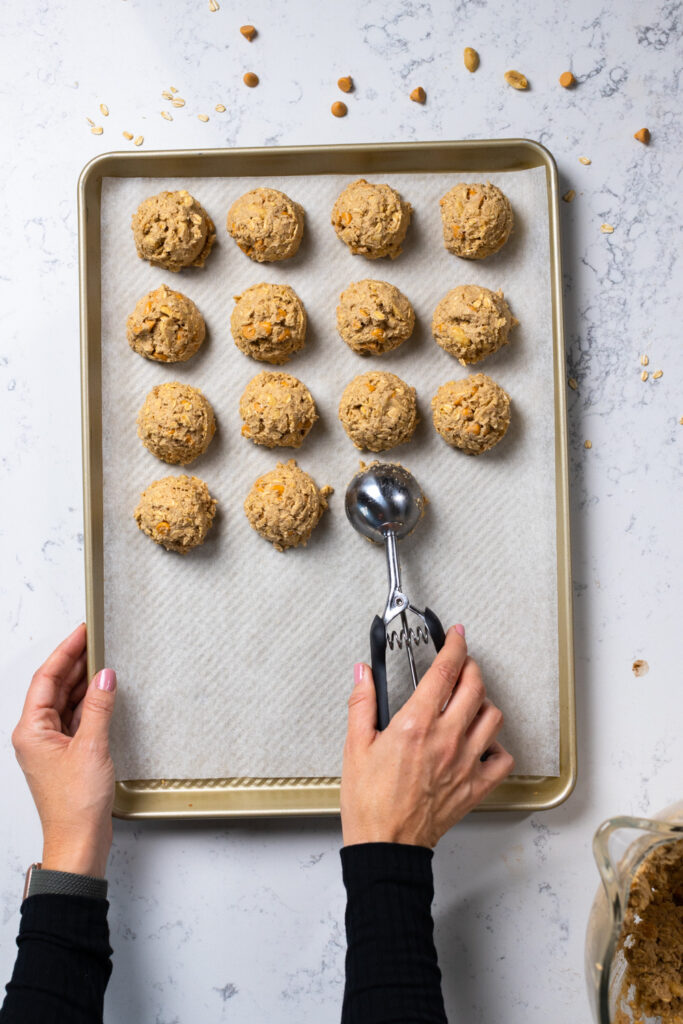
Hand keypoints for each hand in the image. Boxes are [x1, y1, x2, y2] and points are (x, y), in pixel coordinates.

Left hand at [12, 623, 116, 877]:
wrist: (79, 842)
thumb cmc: (75, 805)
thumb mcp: (92, 747)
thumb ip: (99, 707)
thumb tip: (105, 675)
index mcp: (31, 730)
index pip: (47, 678)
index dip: (65, 652)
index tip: (82, 632)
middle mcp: (37, 735)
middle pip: (54, 688)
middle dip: (74, 663)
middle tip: (95, 640)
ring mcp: (51, 746)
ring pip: (65, 702)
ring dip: (83, 682)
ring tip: (103, 660)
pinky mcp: (67, 755)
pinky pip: (76, 719)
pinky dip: (89, 704)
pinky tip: (104, 694)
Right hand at [341, 625, 513, 847]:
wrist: (386, 846)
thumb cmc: (370, 803)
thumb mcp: (355, 746)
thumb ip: (362, 704)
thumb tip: (363, 675)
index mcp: (416, 725)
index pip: (445, 671)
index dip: (455, 646)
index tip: (456, 636)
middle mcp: (446, 739)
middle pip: (475, 686)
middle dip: (470, 667)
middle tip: (461, 664)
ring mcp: (465, 762)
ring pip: (492, 717)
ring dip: (483, 702)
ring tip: (469, 702)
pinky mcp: (475, 786)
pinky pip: (502, 758)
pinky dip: (496, 745)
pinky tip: (481, 743)